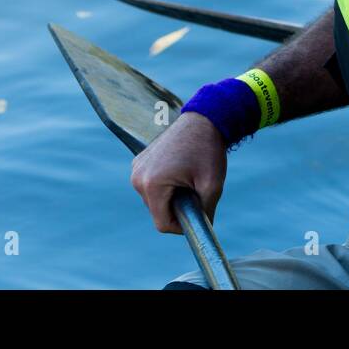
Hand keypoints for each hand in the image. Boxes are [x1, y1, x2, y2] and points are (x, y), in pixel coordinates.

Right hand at [131, 111, 227, 233]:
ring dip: (171, 196)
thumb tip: (202, 229)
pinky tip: (180, 170)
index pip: (162, 223)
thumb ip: (205, 211)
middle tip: (196, 190)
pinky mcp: (139, 162)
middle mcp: (138, 177)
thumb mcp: (212, 184)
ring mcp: (136, 168)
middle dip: (177, 208)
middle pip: (158, 211)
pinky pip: (151, 185)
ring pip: (154, 199)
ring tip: (188, 178)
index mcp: (152, 184)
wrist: (203, 119)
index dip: (182, 226)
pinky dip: (166, 185)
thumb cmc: (208, 150)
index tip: (197, 216)